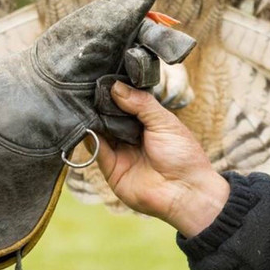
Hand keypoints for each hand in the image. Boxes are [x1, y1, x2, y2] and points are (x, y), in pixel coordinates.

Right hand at [96, 81, 229, 236]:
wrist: (186, 192)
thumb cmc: (183, 155)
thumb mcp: (164, 122)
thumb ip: (141, 103)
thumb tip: (115, 86)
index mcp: (147, 122)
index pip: (125, 102)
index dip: (115, 91)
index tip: (101, 77)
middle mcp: (131, 135)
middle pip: (109, 116)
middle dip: (100, 103)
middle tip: (86, 87)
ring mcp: (120, 151)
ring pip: (99, 130)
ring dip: (92, 118)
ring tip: (83, 102)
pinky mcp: (111, 168)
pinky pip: (96, 150)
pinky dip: (90, 136)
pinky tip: (87, 123)